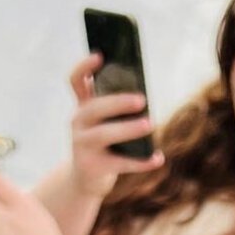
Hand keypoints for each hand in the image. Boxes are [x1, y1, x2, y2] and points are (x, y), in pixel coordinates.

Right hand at [67, 53, 162, 198]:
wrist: (85, 180)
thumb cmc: (104, 145)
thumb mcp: (105, 123)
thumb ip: (118, 109)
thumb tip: (145, 97)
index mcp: (83, 107)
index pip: (75, 81)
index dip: (84, 66)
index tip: (100, 55)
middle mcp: (78, 123)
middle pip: (95, 108)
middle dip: (118, 102)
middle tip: (142, 100)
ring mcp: (82, 146)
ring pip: (105, 134)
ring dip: (129, 129)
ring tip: (150, 124)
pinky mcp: (92, 167)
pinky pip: (121, 164)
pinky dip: (142, 162)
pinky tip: (158, 158)